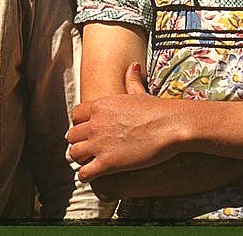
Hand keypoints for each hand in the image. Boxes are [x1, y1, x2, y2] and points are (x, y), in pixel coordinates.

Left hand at [66, 62, 182, 181]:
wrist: (171, 125)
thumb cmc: (158, 109)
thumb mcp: (140, 92)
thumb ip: (132, 80)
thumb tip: (134, 66)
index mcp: (101, 105)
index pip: (76, 115)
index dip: (81, 124)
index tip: (89, 131)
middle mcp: (95, 123)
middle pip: (72, 136)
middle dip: (79, 142)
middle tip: (90, 148)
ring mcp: (99, 144)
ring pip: (74, 154)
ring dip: (81, 159)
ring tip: (91, 162)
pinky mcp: (107, 163)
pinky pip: (84, 173)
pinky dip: (87, 175)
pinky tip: (95, 174)